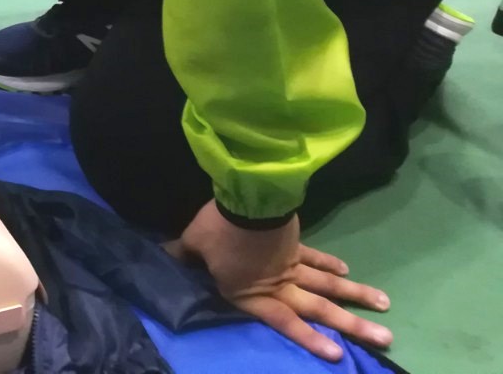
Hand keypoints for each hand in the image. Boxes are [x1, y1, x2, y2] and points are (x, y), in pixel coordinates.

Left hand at [171, 200, 392, 362]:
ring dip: (356, 297)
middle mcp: (278, 284)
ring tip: (386, 309)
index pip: (283, 322)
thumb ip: (183, 255)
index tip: (336, 355)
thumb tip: (165, 255)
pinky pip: (315, 258)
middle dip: (352, 325)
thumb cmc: (218, 227)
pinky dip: (331, 266)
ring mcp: (290, 263)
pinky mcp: (294, 243)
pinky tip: (348, 274)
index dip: (309, 339)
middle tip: (387, 339)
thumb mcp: (192, 244)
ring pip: (327, 286)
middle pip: (319, 309)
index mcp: (251, 292)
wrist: (244, 197)